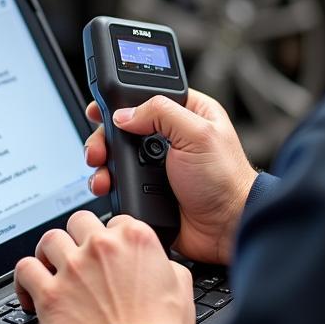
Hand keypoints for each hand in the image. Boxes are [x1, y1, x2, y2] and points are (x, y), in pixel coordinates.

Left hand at [14, 210, 194, 323]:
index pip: (115, 221)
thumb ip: (165, 264)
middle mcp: (101, 247)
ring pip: (49, 239)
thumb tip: (159, 263)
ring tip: (51, 266)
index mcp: (135, 239)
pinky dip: (23, 278)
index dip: (111, 237)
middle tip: (79, 256)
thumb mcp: (180, 288)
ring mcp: (73, 268)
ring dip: (50, 252)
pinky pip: (24, 270)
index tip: (107, 253)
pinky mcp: (49, 294)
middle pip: (79, 222)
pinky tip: (30, 290)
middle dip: (78, 237)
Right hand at [84, 90, 257, 265]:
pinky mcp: (147, 187)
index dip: (121, 101)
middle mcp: (169, 136)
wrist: (226, 227)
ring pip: (116, 154)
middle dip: (105, 136)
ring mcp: (156, 163)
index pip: (146, 96)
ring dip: (102, 162)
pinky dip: (107, 182)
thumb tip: (124, 114)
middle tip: (98, 149)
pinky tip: (108, 186)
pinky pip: (118, 180)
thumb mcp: (198, 134)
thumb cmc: (226, 180)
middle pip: (124, 126)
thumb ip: (161, 113)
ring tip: (101, 172)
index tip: (100, 108)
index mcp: (187, 112)